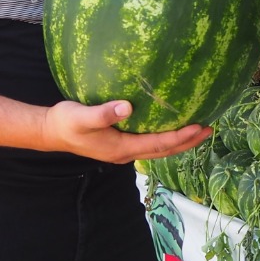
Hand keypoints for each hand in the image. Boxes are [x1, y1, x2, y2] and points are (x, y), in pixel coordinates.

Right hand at [41, 99, 210, 162]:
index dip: (180, 137)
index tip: (198, 127)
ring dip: (180, 141)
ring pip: (159, 148)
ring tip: (199, 130)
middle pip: (164, 150)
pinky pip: (150, 142)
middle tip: (209, 129)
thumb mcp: (82, 117)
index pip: (158, 144)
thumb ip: (103, 113)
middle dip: (187, 141)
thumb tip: (127, 107)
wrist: (51, 131)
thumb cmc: (66, 123)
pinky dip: (166, 136)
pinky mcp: (121, 143)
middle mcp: (126, 153)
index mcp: (121, 149)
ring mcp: (124, 150)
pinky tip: (173, 125)